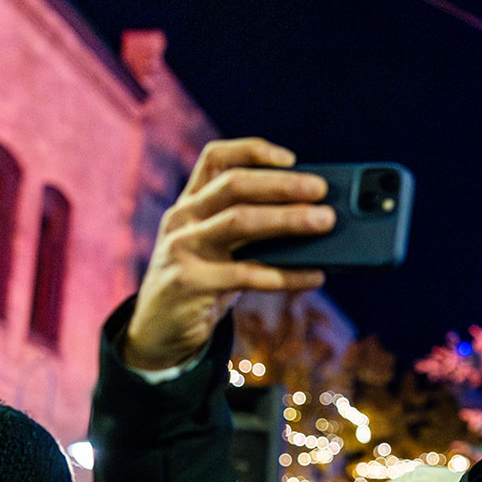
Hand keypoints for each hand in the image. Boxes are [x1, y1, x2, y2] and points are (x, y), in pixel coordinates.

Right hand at [124, 137, 333, 369]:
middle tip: (321, 189)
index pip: (216, 158)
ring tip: (324, 222)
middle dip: (281, 184)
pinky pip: (246, 274)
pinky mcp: (189, 283)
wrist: (158, 331)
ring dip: (287, 219)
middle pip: (234, 185)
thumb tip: (313, 219)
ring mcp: (182, 249)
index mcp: (190, 203)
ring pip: (239, 222)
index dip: (253, 150)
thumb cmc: (203, 283)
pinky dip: (286, 274)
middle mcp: (183, 218)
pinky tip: (315, 276)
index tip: (291, 159)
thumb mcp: (218, 249)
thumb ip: (251, 230)